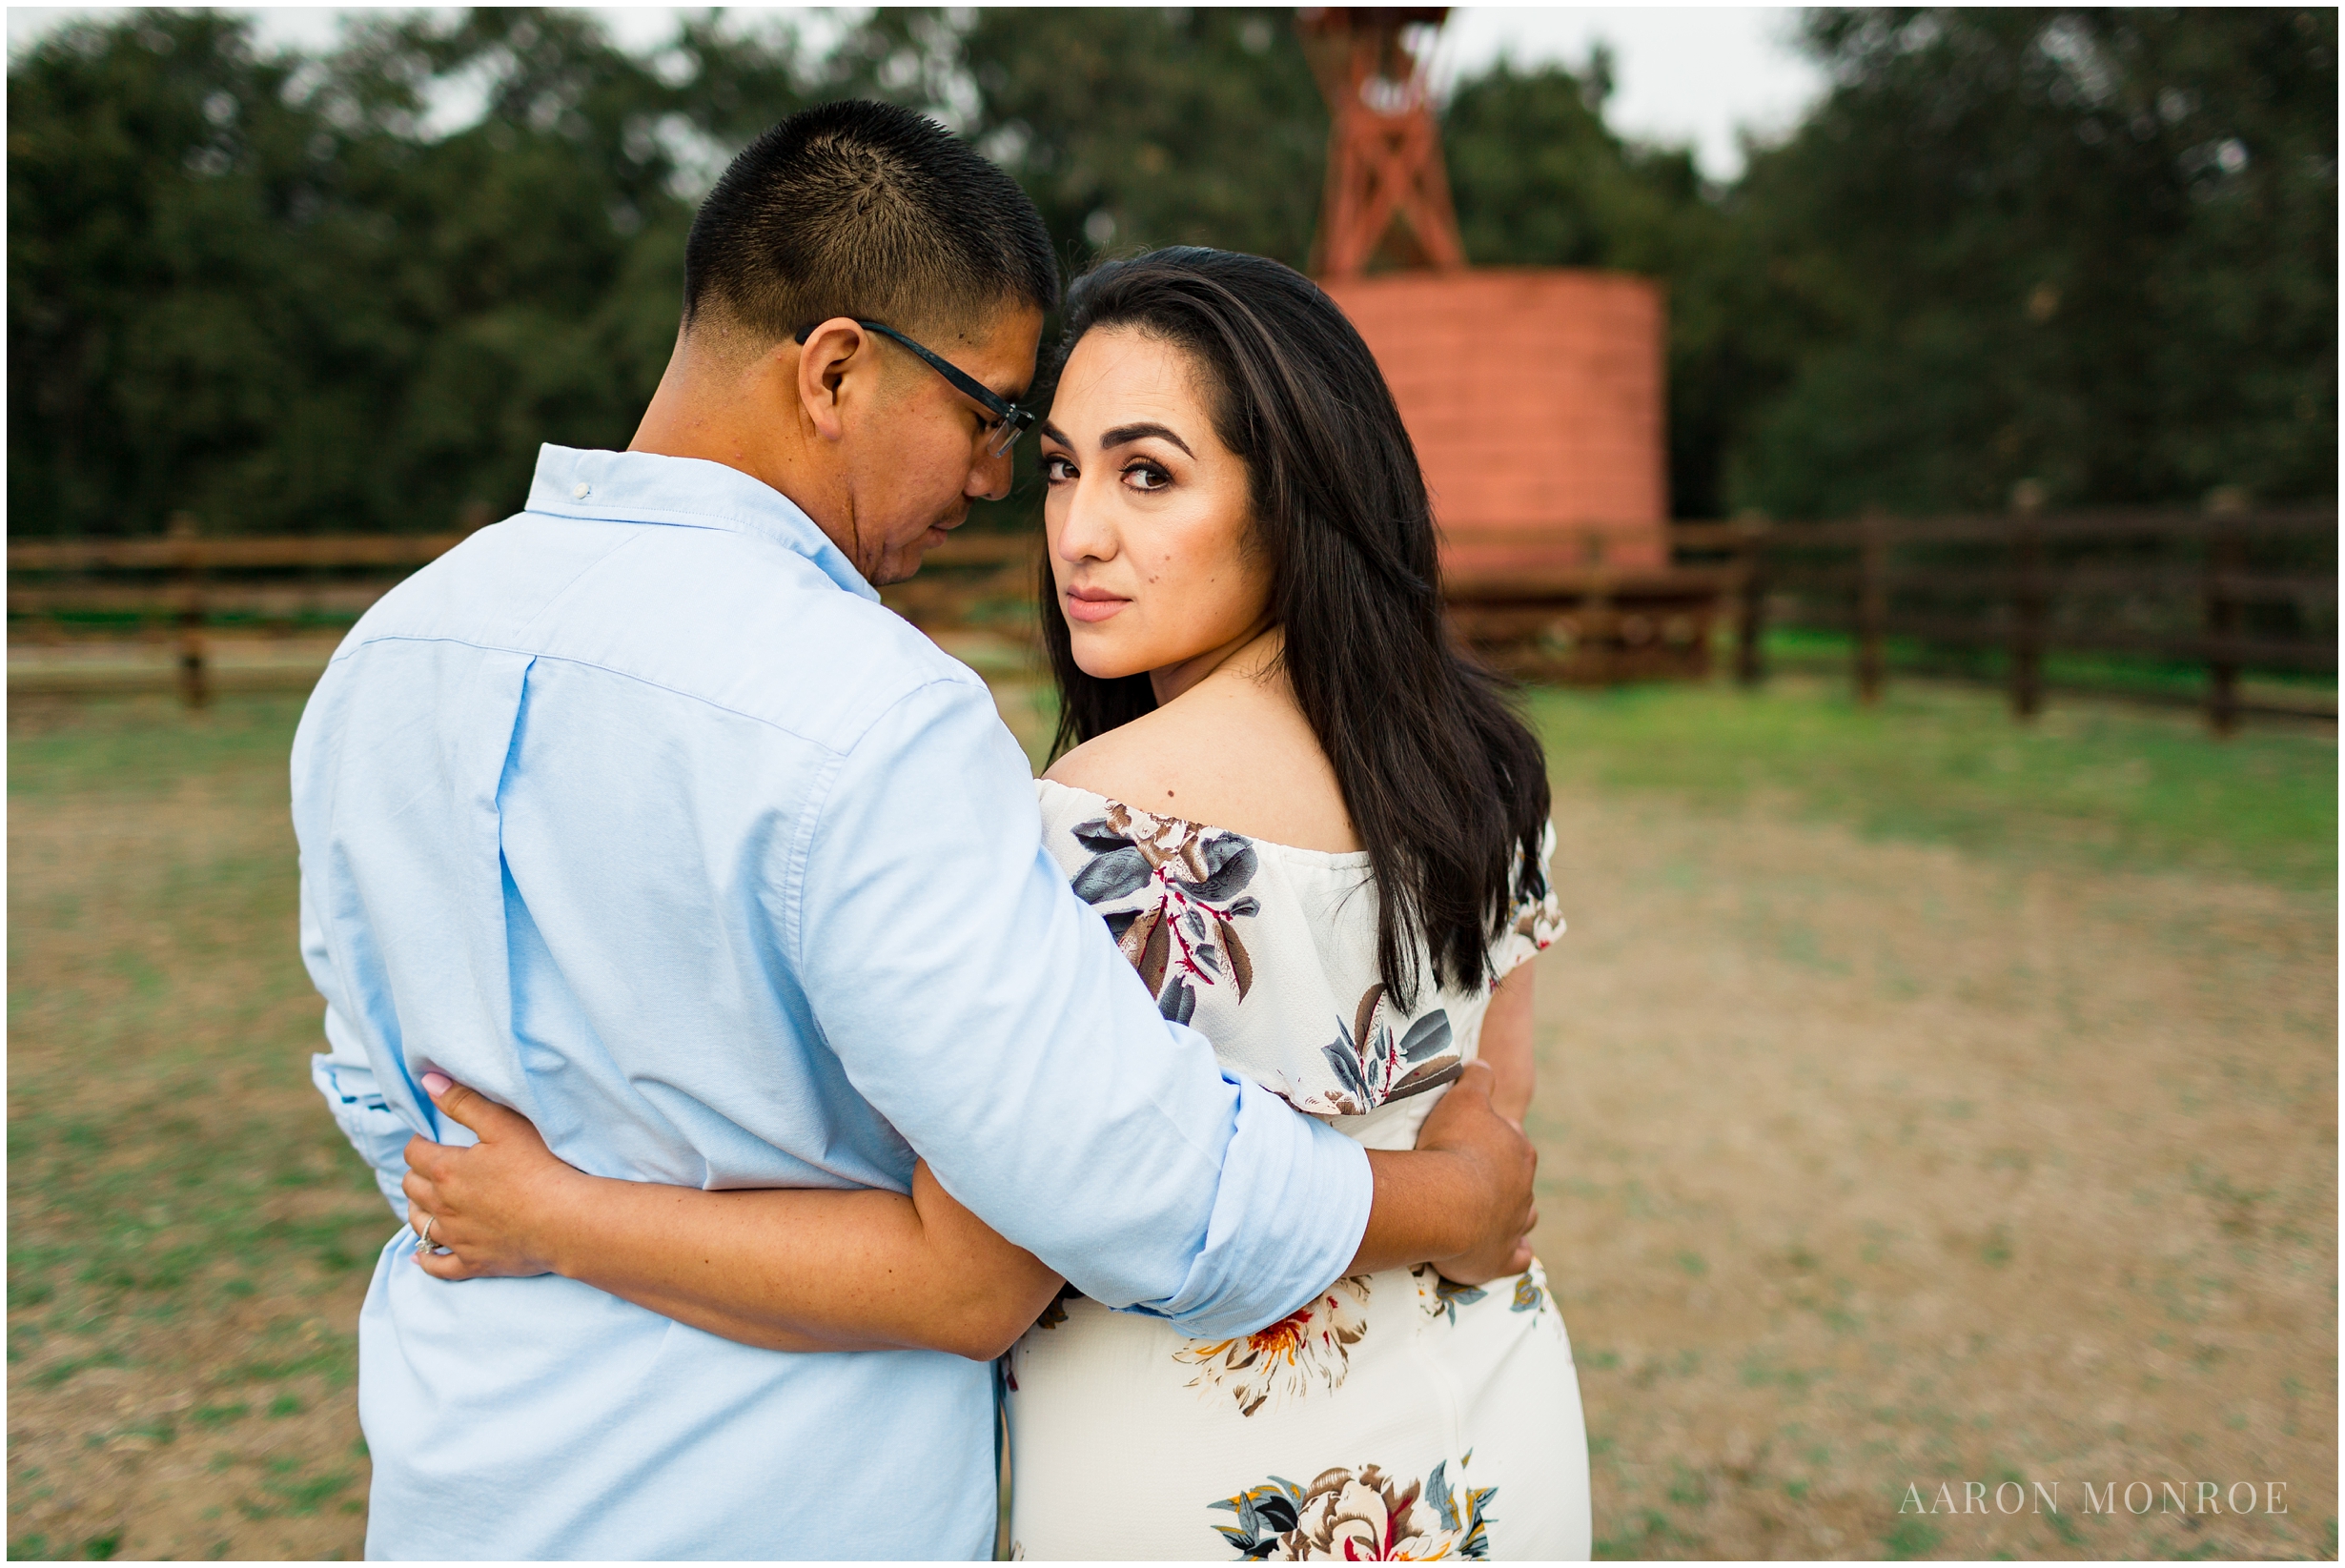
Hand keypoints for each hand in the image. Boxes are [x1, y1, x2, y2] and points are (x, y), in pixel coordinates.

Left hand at [401, 1073, 587, 1281]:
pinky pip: (437, 1265)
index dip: (419, 1143)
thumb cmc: (540, 1167)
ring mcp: (457, 1238)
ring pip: (419, 1225)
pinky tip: (419, 1255)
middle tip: (431, 1167)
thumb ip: (464, 1102)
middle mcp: (443, 1206)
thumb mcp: (503, 1125)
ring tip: (425, 1202)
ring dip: (417, 1210)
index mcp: (447, 1170)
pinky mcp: (473, 1262)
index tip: (429, 1138)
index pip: (415, 1153)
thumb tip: (428, 1082)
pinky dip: (424, 1259)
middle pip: (412, 1188)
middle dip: (417, 1174)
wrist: (565, 1221)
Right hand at [1413, 1061, 1537, 1285]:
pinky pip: (1516, 1257)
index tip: (1472, 1140)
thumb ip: (1478, 1079)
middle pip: (1519, 1180)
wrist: (1446, 1201)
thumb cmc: (1453, 1146)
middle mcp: (1524, 1188)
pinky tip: (1503, 1254)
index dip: (1492, 1140)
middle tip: (1472, 1177)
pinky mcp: (1502, 1258)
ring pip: (1524, 1217)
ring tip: (1489, 1213)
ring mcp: (1516, 1225)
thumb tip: (1483, 1064)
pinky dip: (1511, 1254)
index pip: (1512, 1141)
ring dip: (1511, 1214)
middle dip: (1503, 1178)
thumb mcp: (1463, 1098)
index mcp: (1519, 1151)